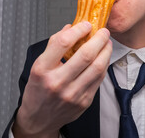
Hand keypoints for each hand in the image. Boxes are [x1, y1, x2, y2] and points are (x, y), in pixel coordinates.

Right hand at [12, 21, 112, 137]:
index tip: (85, 24)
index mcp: (42, 70)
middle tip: (103, 31)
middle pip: (85, 55)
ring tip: (107, 42)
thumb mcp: (37, 66)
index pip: (63, 43)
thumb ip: (54, 45)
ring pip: (97, 67)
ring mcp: (72, 94)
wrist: (39, 120)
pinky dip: (103, 65)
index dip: (78, 30)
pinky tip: (103, 58)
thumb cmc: (38, 91)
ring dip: (106, 51)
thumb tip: (70, 28)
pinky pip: (99, 79)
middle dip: (99, 39)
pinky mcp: (84, 101)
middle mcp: (57, 82)